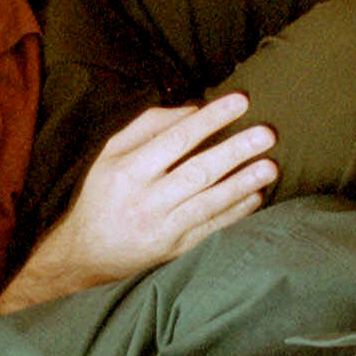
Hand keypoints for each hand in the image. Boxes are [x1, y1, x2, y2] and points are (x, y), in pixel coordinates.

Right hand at [0, 93, 277, 313]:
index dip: (211, 119)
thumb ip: (148, 126)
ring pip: (208, 201)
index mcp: (127, 169)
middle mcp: (144, 199)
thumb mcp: (111, 153)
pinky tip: (256, 197)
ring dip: (243, 183)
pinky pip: (211, 227)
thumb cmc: (102, 194)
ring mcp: (161, 227)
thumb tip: (193, 110)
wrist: (84, 254)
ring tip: (271, 166)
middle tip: (267, 133)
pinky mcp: (174, 250)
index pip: (177, 139)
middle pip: (198, 170)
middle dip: (235, 150)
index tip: (241, 101)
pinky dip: (235, 212)